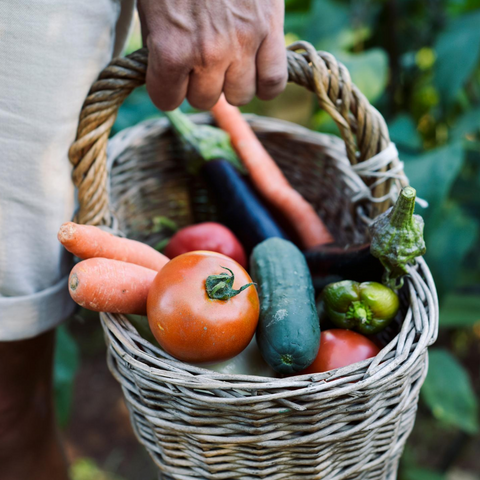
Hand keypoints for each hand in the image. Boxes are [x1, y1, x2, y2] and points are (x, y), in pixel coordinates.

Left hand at [137, 0, 286, 110]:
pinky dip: (265, 83)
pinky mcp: (270, 31)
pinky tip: (256, 70)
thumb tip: (171, 76)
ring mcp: (243, 44)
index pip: (167, 100)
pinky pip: (273, 83)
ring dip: (231, 83)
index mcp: (171, 48)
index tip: (170, 77)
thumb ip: (159, 46)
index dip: (166, 88)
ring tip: (229, 62)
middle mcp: (208, 54)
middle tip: (199, 62)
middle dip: (198, 84)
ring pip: (240, 96)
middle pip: (204, 101)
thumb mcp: (151, 7)